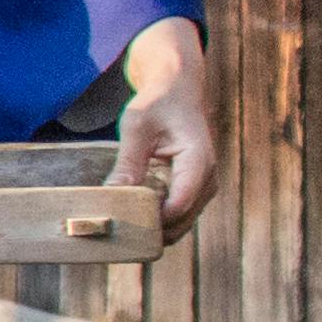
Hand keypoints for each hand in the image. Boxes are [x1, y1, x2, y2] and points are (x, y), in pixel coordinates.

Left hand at [110, 18, 220, 223]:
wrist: (178, 91)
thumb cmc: (158, 104)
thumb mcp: (137, 127)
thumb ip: (128, 163)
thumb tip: (112, 196)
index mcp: (198, 160)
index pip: (178, 205)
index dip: (149, 220)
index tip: (120, 221)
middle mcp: (208, 178)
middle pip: (181, 221)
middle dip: (150, 229)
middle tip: (116, 230)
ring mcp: (205, 187)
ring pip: (180, 224)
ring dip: (154, 228)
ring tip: (122, 225)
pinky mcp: (196, 191)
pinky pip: (179, 217)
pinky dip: (158, 221)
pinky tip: (134, 215)